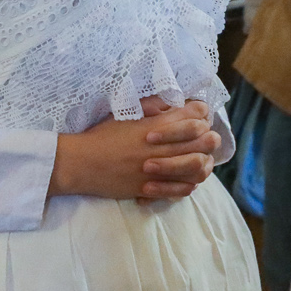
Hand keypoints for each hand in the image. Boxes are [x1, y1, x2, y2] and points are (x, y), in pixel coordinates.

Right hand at [49, 96, 218, 200]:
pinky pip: (183, 188)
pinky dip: (190, 184)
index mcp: (156, 125)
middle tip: (204, 139)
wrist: (81, 163)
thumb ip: (151, 106)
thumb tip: (170, 102)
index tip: (199, 115)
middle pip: (205, 140)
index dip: (202, 113)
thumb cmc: (101, 136)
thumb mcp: (125, 113)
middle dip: (209, 137)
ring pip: (199, 167)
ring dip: (204, 163)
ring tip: (199, 160)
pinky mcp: (152, 188)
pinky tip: (187, 180)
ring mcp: (159, 169)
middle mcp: (162, 147)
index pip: (196, 115)